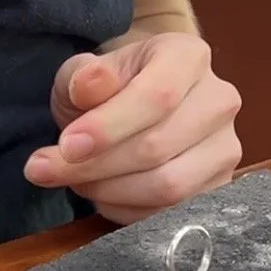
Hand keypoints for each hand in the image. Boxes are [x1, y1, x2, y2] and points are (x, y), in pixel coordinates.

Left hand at [23, 32, 242, 223]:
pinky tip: (100, 193)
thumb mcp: (88, 70)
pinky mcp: (220, 188)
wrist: (140, 100)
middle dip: (94, 166)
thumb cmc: (110, 83)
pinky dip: (126, 210)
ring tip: (72, 179)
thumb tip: (87, 87)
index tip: (66, 145)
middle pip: (157, 146)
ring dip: (108, 190)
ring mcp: (225, 147)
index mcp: (189, 56)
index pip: (157, 96)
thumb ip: (85, 76)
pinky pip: (171, 214)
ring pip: (168, 187)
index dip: (109, 126)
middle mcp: (218, 100)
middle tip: (46, 168)